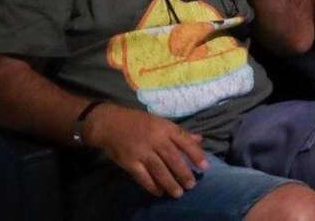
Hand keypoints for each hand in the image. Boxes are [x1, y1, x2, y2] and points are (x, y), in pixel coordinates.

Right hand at [84, 104, 207, 198]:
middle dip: (184, 173)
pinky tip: (159, 192)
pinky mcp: (129, 162)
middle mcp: (155, 139)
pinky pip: (143, 177)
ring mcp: (141, 151)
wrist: (110, 123)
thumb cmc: (138, 122)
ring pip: (159, 170)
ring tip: (178, 193)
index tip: (204, 166)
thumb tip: (199, 140)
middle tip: (191, 185)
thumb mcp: (160, 121)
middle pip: (173, 158)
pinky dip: (152, 186)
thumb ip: (179, 132)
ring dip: (170, 183)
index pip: (184, 141)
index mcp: (165, 127)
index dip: (196, 154)